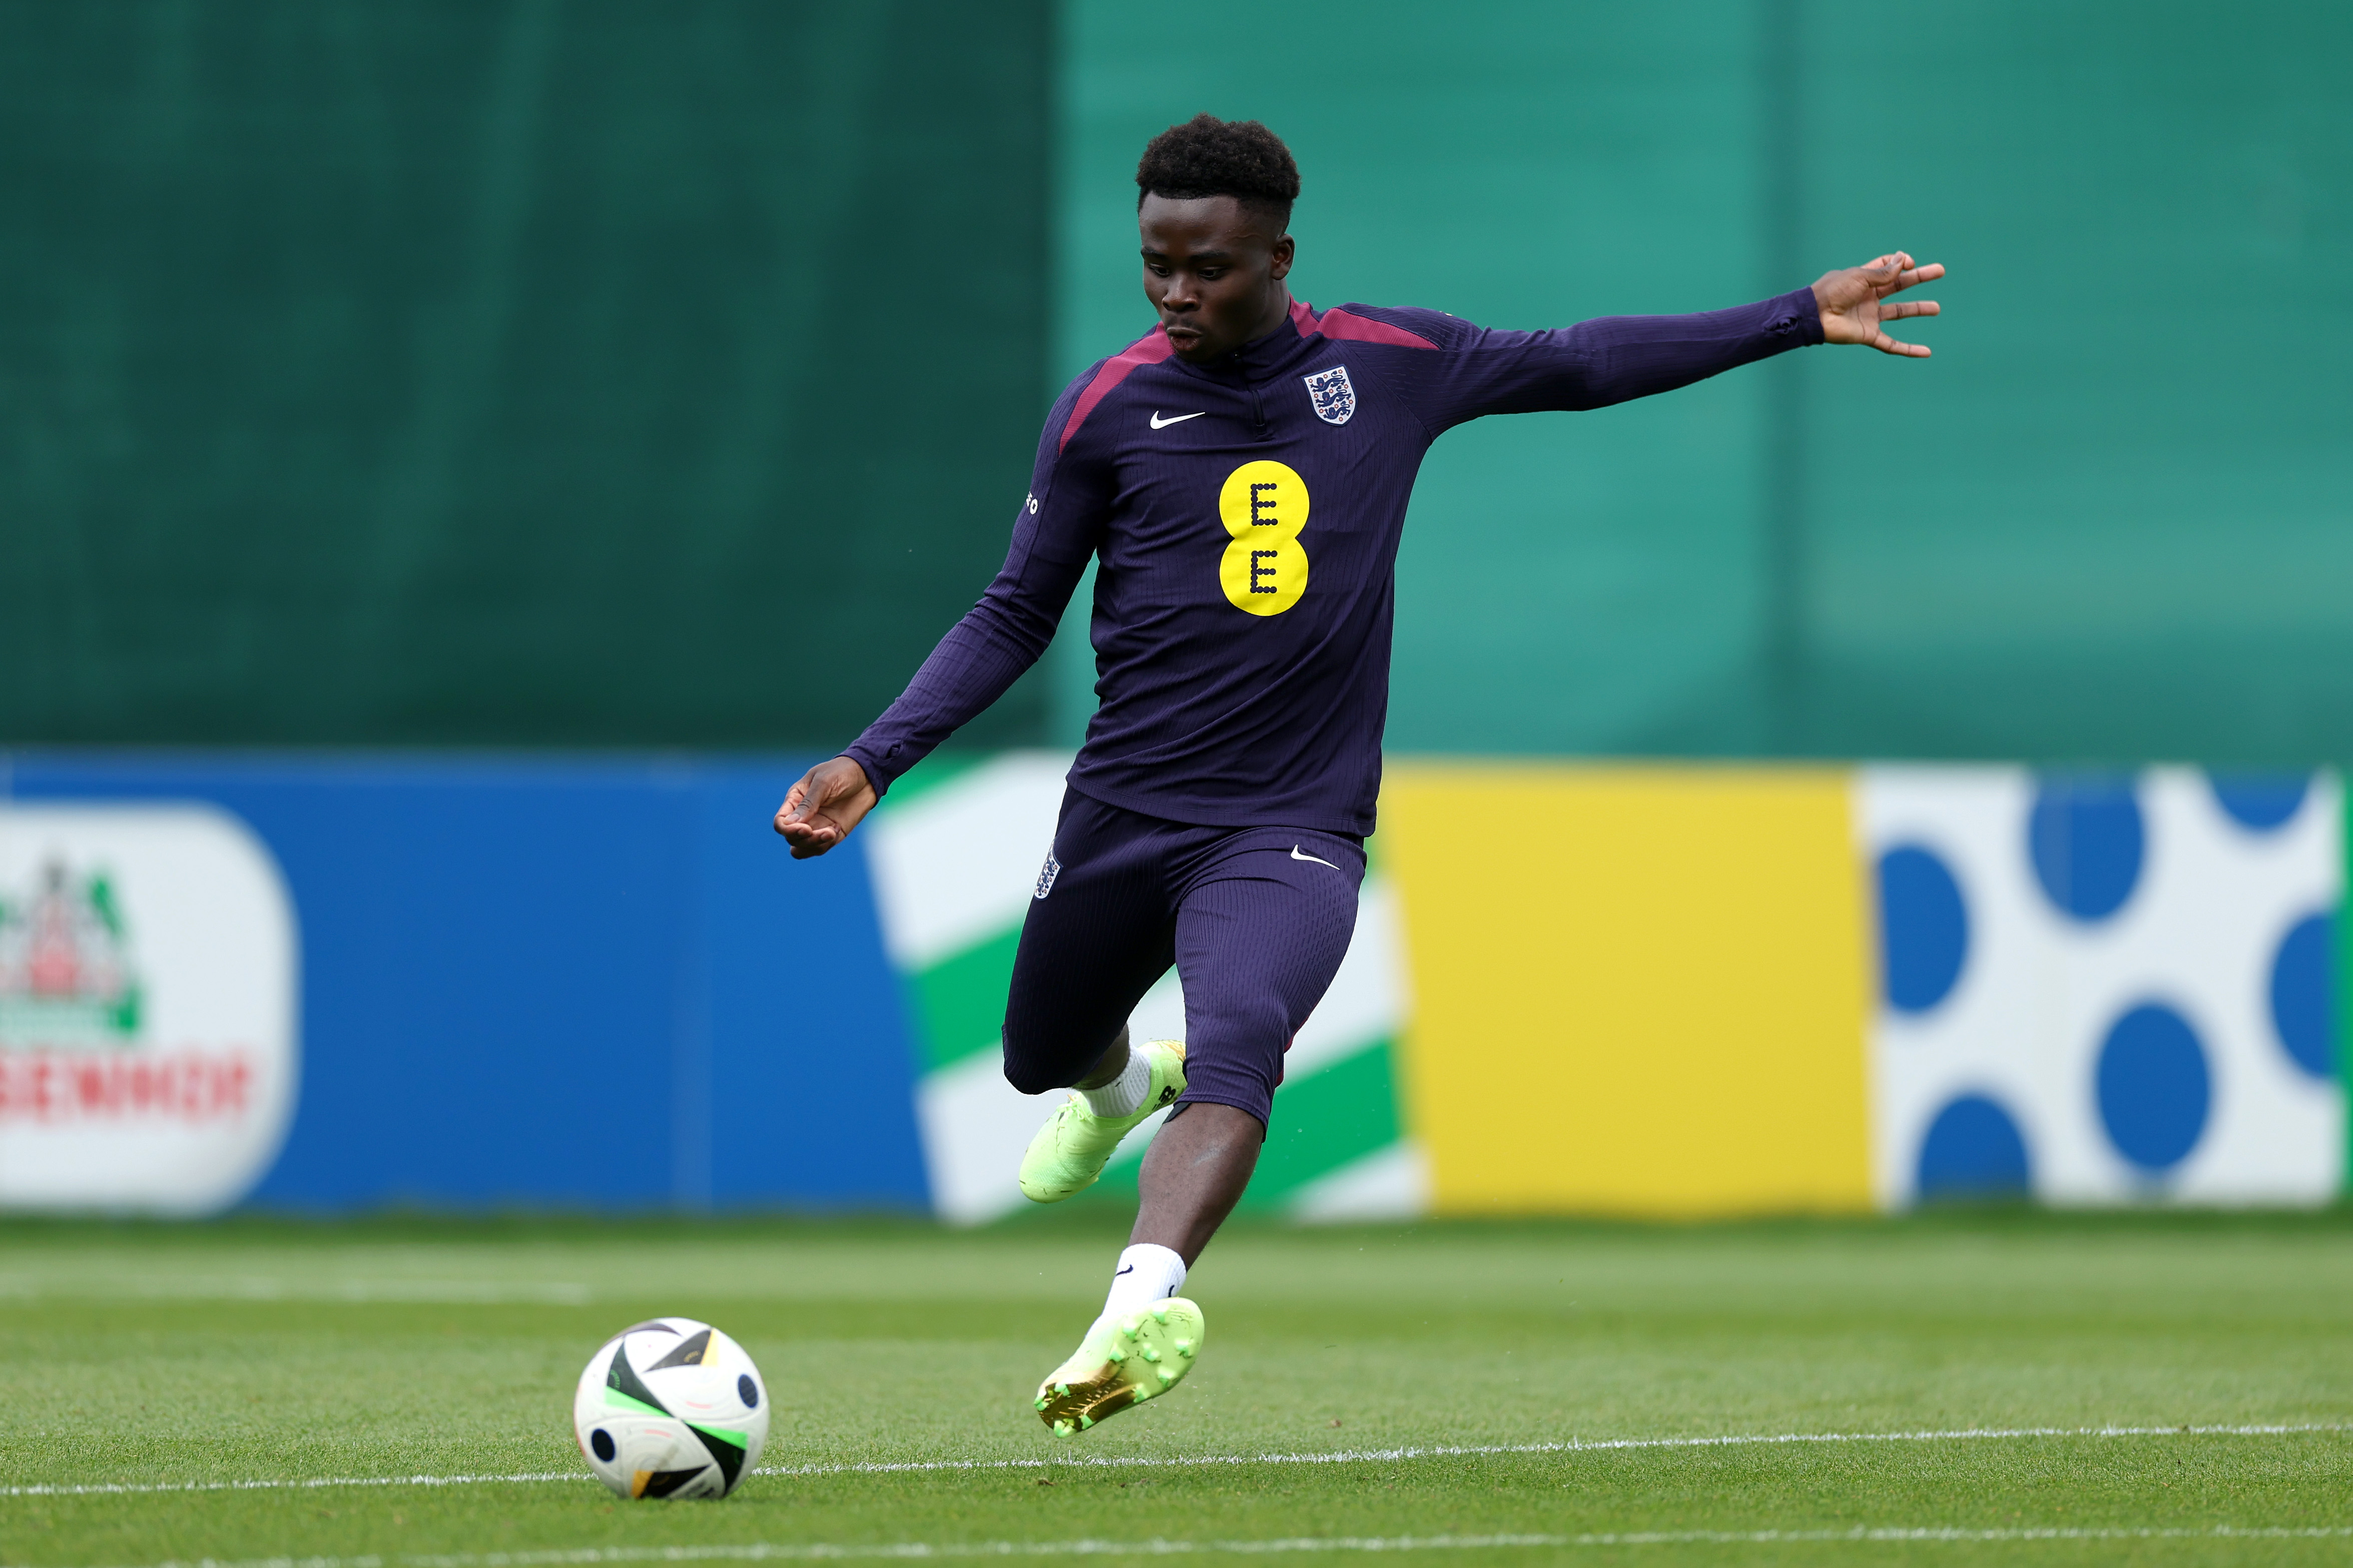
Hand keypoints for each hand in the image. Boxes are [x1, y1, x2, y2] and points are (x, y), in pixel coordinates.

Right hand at [774, 756, 877, 858]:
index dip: (787, 830)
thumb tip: (790, 823)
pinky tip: (837, 829)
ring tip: (831, 833)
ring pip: (804, 847)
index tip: (805, 829)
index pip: (780, 822)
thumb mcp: (823, 782)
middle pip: (792, 838)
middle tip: (825, 832)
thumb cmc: (842, 772)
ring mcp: (817, 826)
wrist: (867, 775)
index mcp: (795, 800)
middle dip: (805, 839)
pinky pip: (821, 848)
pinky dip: (826, 843)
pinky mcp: (831, 833)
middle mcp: (803, 816)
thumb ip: (808, 803)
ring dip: (815, 845)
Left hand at [1813, 252, 1943, 356]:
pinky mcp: (1868, 335)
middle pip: (1899, 285)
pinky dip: (1908, 349)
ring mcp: (1869, 316)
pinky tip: (1926, 352)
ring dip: (1918, 308)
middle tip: (1940, 270)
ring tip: (1937, 308)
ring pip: (1899, 312)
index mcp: (1864, 279)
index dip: (1900, 262)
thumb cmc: (1832, 291)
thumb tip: (1905, 259)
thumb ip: (1883, 272)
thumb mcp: (1859, 276)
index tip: (1909, 263)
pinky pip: (1892, 344)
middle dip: (1919, 278)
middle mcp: (1869, 296)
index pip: (1886, 266)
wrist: (1814, 315)